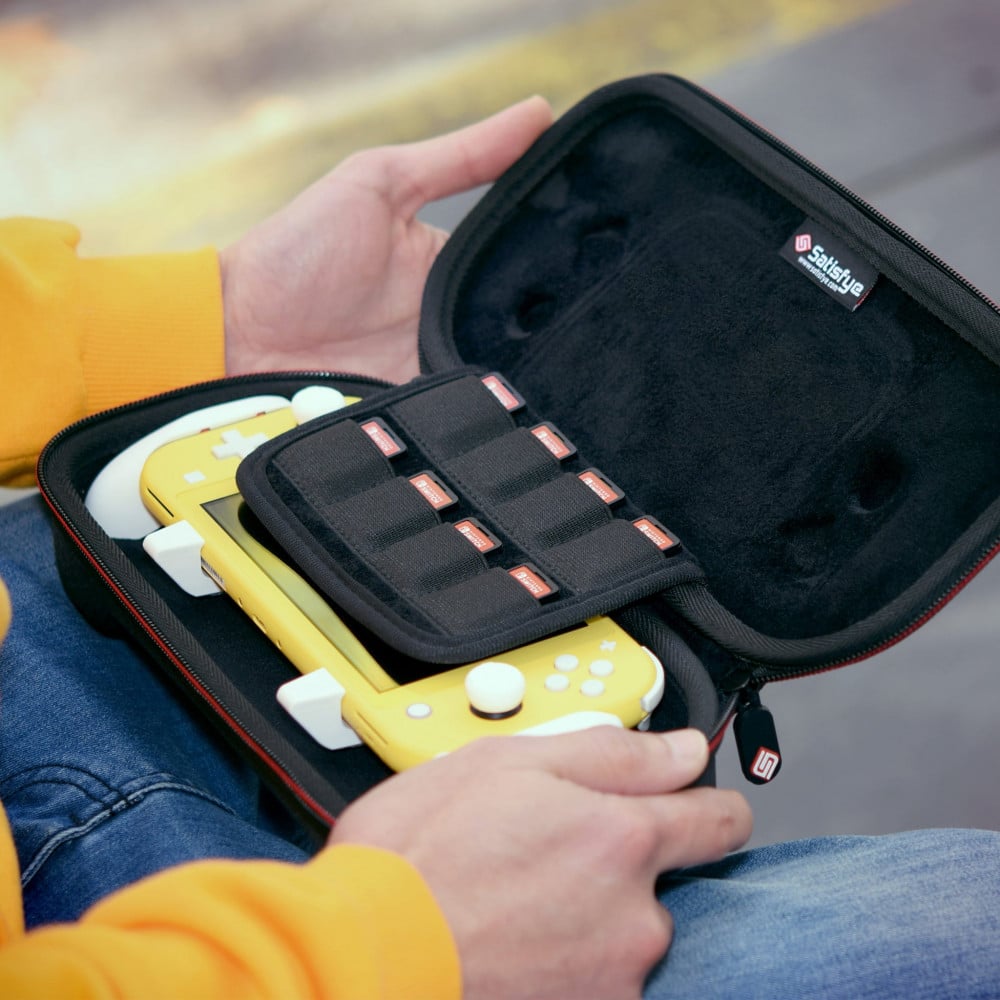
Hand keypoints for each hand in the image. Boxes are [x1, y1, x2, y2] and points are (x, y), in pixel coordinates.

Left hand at [220, 96, 552, 383]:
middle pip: (522, 330)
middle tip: (583, 327)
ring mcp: (436, 369)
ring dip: (518, 373)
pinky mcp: (420, 412)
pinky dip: (484, 411)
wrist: (238, 336)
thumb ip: (460, 157)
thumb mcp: (380, 183)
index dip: (562, 263)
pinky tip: (508, 402)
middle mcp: (450, 319)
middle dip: (551, 332)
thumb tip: (541, 111)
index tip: (600, 257)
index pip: (524, 267)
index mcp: (450, 266)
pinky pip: (466, 415)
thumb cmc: (298, 251)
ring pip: (502, 377)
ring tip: (555, 368)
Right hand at [330, 727, 751, 999]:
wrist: (363, 955)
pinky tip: (509, 942)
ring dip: (585, 916)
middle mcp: (634, 918)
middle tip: (542, 850)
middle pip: (658, 880)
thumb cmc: (418, 858)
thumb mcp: (506, 764)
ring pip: (623, 934)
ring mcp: (611, 981)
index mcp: (621, 839)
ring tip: (511, 900)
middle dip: (615, 863)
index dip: (706, 803)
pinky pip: (594, 980)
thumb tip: (682, 750)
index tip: (688, 802)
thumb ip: (610, 752)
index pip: (719, 820)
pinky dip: (563, 963)